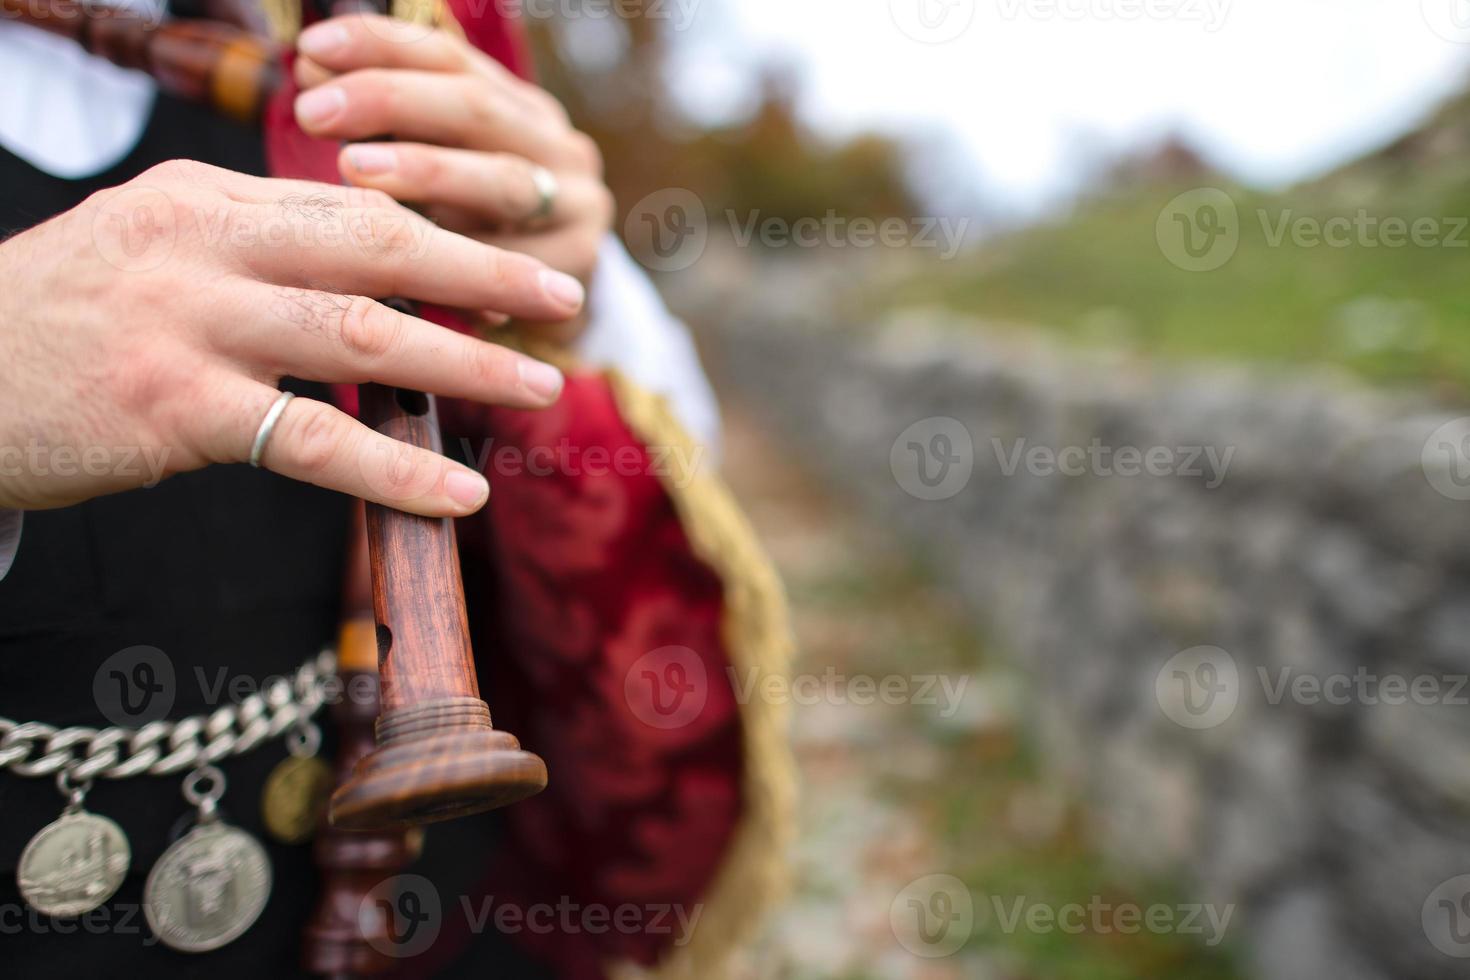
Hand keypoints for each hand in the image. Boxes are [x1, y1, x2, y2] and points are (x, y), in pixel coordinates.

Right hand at [0, 160, 585, 514]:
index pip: (351, 206)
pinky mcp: (174, 408)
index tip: (511, 256)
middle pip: (378, 244)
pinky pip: (310, 440)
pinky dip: (393, 467)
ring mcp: (190, 323)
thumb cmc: (58, 325)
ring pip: (362, 331)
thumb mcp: (147, 249)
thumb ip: (247, 248)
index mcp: (204, 199)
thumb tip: (357, 266)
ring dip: (466, 361)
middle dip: (483, 271)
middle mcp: (204, 244)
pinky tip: (455, 493)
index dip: (444, 234)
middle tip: (561, 296)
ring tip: (540, 383)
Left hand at [292, 14, 614, 341]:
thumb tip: (311, 65)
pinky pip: (516, 255)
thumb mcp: (429, 174)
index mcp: (517, 105)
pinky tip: (409, 253)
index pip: (448, 57)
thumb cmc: (466, 238)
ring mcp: (578, 202)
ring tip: (352, 170)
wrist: (543, 315)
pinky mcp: (581, 261)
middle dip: (390, 102)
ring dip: (427, 171)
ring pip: (502, 179)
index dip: (380, 45)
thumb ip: (383, 123)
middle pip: (475, 106)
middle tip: (314, 112)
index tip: (309, 49)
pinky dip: (463, 255)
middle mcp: (557, 144)